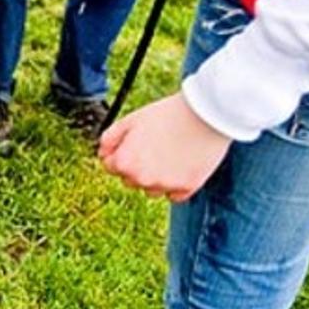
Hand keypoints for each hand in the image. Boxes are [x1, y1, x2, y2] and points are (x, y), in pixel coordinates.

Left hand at [98, 93, 232, 201]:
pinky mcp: (187, 188)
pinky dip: (175, 183)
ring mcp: (165, 185)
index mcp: (125, 163)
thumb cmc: (167, 114)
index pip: (110, 166)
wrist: (206, 114)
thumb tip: (102, 154)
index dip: (120, 152)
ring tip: (170, 153)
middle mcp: (143, 179)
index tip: (134, 141)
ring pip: (151, 189)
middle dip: (136, 166)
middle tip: (154, 145)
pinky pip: (173, 193)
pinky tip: (182, 163)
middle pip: (130, 179)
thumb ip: (109, 139)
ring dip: (155, 177)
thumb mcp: (130, 120)